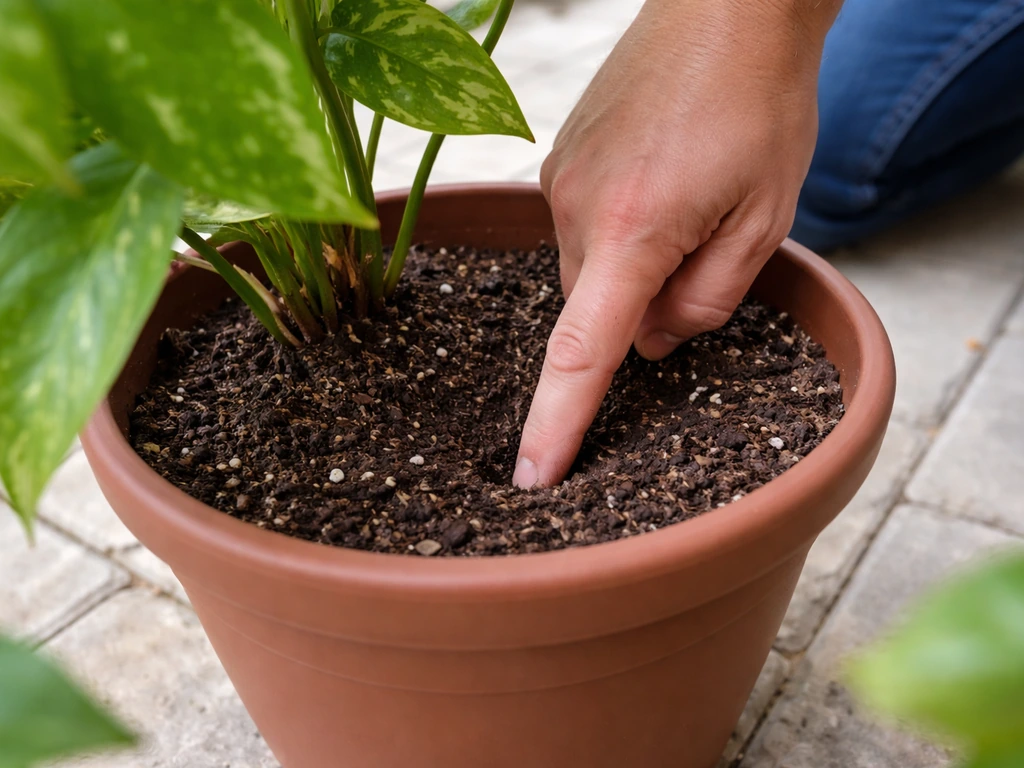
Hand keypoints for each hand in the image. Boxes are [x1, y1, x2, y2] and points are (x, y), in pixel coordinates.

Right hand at [513, 0, 838, 488]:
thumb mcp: (763, 221)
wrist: (726, 9)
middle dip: (648, 307)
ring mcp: (557, 181)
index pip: (583, 352)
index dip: (557, 421)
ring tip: (686, 199)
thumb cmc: (760, 107)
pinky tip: (658, 181)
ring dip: (634, 263)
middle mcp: (577, 208)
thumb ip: (706, 302)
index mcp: (633, 230)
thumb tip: (653, 343)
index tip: (532, 475)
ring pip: (590, 270)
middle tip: (707, 247)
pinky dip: (618, 230)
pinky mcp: (555, 160)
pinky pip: (580, 229)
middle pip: (600, 310)